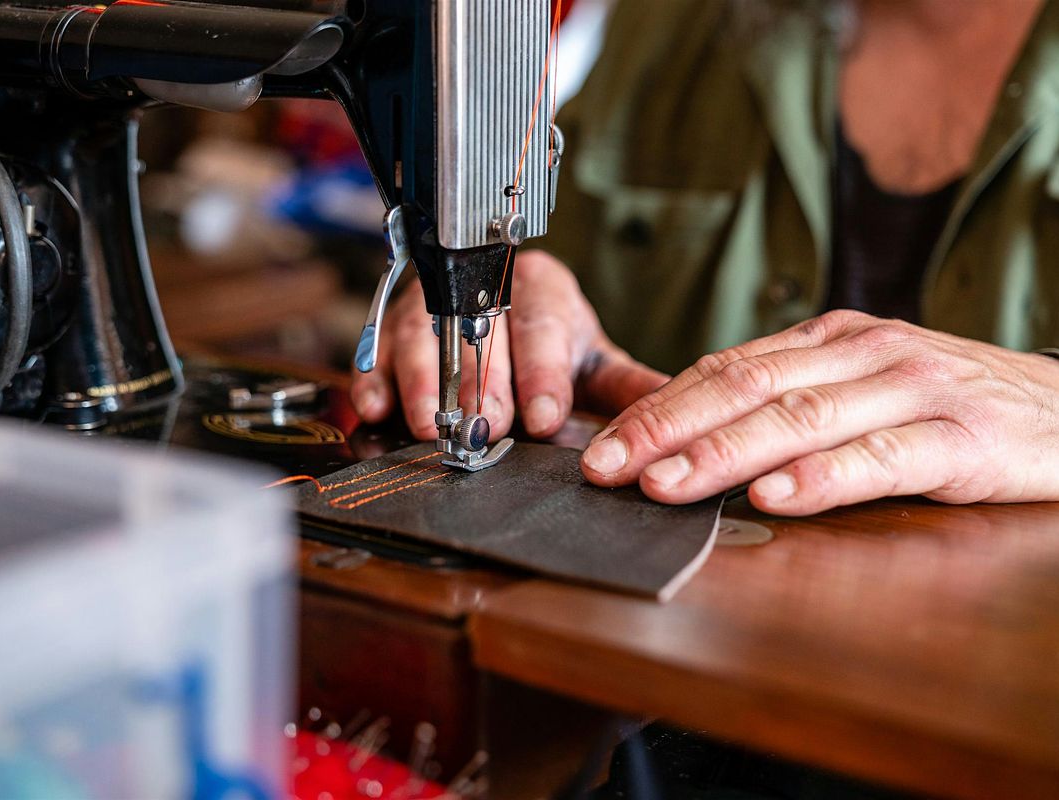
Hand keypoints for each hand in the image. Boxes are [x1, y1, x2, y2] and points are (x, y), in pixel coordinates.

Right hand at [350, 250, 667, 440]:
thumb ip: (628, 388)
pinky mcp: (394, 325)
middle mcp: (484, 289)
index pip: (541, 328)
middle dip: (483, 384)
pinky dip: (377, 378)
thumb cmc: (550, 341)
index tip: (544, 416)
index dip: (541, 374)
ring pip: (425, 334)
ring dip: (426, 383)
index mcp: (542, 291)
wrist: (500, 305)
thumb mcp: (593, 360)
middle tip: (485, 427)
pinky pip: (379, 348)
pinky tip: (377, 408)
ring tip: (430, 426)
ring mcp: (434, 303)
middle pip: (479, 331)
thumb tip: (681, 412)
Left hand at [580, 310, 1058, 514]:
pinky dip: (824, 476)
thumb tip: (692, 430)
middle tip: (606, 467)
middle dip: (666, 429)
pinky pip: (882, 456)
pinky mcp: (963, 437)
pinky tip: (777, 496)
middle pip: (745, 387)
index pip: (725, 368)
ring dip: (723, 453)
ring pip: (800, 417)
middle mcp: (864, 353)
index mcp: (831, 340)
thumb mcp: (863, 389)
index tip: (601, 447)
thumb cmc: (951, 406)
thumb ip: (791, 401)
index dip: (658, 408)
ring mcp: (914, 389)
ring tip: (665, 484)